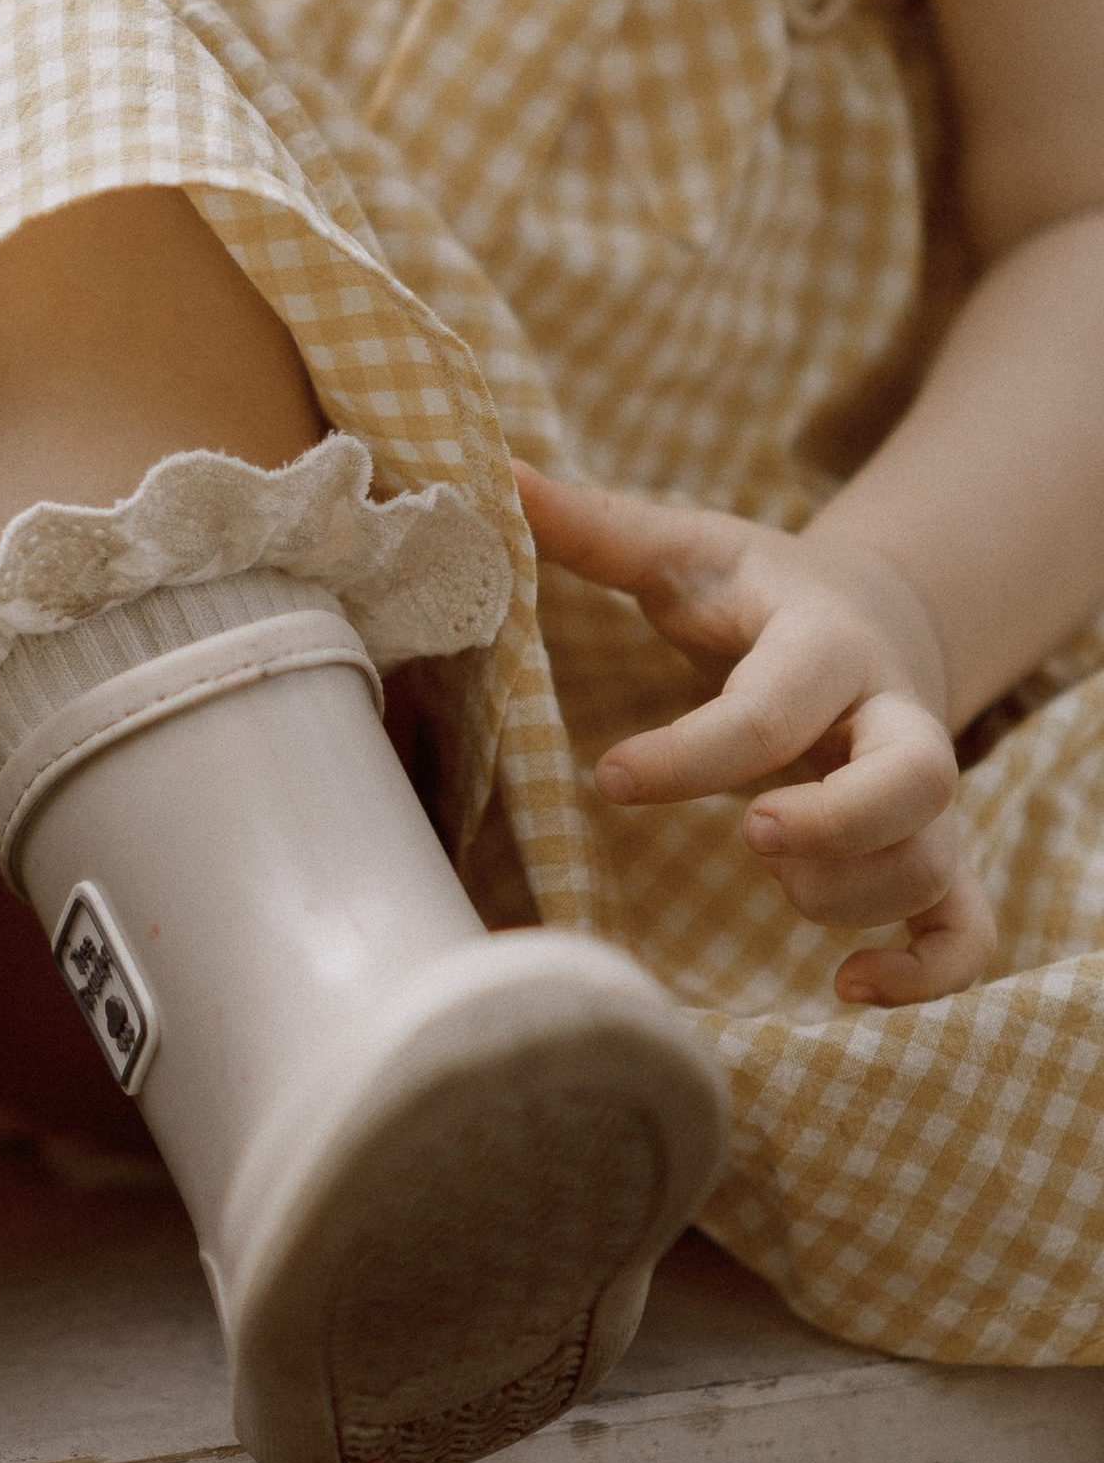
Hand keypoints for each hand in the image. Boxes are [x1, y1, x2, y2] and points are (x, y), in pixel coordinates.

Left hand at [515, 464, 996, 1007]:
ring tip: (774, 887)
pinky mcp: (933, 848)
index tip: (608, 777)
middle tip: (753, 834)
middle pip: (918, 776)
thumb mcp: (685, 549)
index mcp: (824, 643)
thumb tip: (497, 474)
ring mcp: (922, 792)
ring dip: (854, 892)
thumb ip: (596, 527)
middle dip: (841, 819)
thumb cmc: (752, 591)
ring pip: (931, 859)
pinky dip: (929, 972)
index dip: (695, 751)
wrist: (866, 615)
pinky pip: (966, 927)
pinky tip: (847, 988)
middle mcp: (891, 717)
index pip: (775, 703)